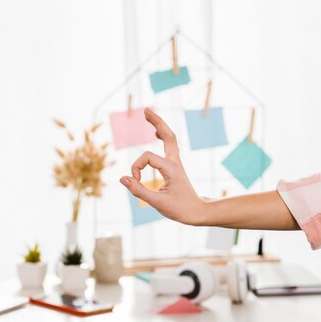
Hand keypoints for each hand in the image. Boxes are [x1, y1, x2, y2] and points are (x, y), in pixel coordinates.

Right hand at [119, 108, 207, 225]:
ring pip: (169, 138)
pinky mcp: (174, 166)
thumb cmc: (180, 208)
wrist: (198, 212)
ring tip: (148, 114)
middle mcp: (174, 161)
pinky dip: (162, 137)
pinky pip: (168, 146)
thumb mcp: (158, 203)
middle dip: (157, 122)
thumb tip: (123, 178)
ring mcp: (175, 162)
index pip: (147, 158)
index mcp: (171, 168)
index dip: (136, 168)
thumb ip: (139, 190)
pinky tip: (156, 135)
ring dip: (159, 126)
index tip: (135, 181)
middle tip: (146, 110)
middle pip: (168, 135)